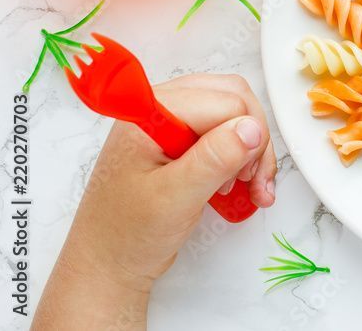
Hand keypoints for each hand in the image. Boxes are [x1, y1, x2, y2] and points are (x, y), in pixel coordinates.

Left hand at [34, 74, 277, 329]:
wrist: (108, 263)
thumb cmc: (127, 234)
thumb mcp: (174, 198)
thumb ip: (213, 159)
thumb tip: (252, 128)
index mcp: (152, 113)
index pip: (224, 103)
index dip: (245, 138)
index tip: (246, 176)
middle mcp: (163, 109)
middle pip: (234, 98)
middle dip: (254, 140)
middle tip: (252, 180)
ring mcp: (173, 123)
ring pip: (235, 114)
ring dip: (252, 150)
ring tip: (251, 188)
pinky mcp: (183, 141)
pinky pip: (225, 132)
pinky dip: (242, 157)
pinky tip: (244, 187)